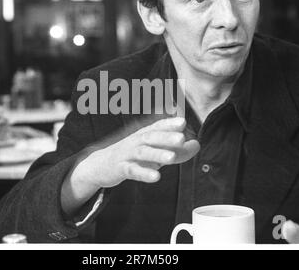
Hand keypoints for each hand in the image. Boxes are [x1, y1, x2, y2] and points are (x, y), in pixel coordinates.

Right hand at [77, 117, 199, 187]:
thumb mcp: (154, 152)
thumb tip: (197, 145)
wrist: (101, 165)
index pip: (157, 126)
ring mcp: (127, 154)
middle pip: (151, 137)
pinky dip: (144, 173)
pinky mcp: (120, 169)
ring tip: (172, 157)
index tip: (182, 121)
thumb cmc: (133, 156)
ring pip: (142, 153)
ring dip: (157, 154)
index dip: (169, 124)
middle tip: (181, 137)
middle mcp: (136, 141)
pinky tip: (156, 176)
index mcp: (144, 135)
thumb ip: (177, 150)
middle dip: (166, 137)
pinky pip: (132, 170)